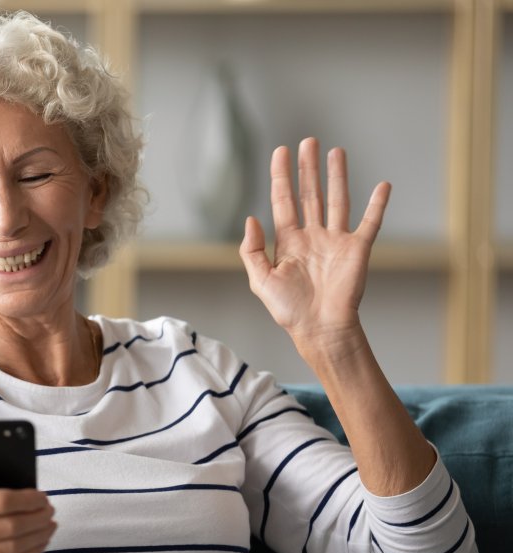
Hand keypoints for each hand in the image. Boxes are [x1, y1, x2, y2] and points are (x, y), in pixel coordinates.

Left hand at [239, 138, 389, 348]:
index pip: (283, 200)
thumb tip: (251, 217)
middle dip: (308, 167)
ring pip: (337, 200)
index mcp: (288, 241)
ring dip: (337, 176)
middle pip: (310, 193)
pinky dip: (377, 205)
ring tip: (335, 151)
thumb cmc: (289, 309)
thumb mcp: (260, 279)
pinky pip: (370, 223)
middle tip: (308, 140)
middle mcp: (312, 236)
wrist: (320, 330)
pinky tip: (382, 185)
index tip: (280, 151)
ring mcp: (336, 241)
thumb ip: (251, 249)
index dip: (281, 175)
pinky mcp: (358, 250)